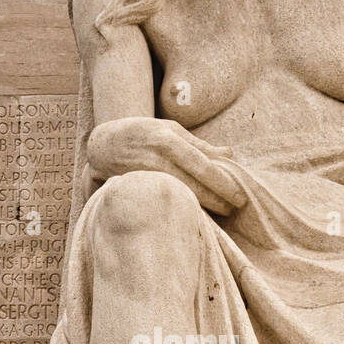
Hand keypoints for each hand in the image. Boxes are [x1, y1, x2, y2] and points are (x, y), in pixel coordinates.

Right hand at [87, 116, 244, 214]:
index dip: (222, 182)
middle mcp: (155, 158)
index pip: (201, 165)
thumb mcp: (172, 130)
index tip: (239, 196)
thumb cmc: (145, 133)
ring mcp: (144, 176)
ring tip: (222, 212)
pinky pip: (164, 201)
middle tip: (235, 208)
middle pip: (193, 185)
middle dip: (217, 200)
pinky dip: (184, 207)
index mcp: (167, 140)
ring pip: (179, 195)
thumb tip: (230, 154)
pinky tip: (198, 214)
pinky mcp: (137, 190)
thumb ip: (201, 145)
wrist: (105, 145)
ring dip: (204, 207)